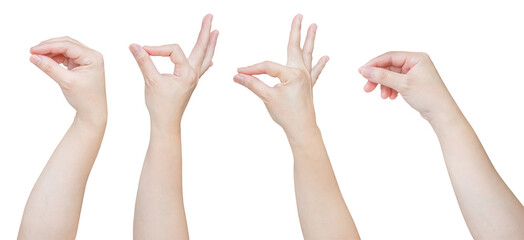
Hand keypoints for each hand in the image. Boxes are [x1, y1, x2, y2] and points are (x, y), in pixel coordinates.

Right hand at [30, 37, 106, 125]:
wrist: (92, 111)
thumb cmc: (85, 98)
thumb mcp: (66, 82)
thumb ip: (50, 68)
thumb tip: (33, 57)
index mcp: (93, 57)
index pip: (68, 45)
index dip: (49, 46)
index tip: (33, 50)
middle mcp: (92, 55)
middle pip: (67, 44)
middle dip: (49, 46)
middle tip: (33, 52)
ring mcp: (87, 59)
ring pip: (65, 49)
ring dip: (51, 51)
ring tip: (38, 58)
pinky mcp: (81, 64)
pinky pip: (66, 56)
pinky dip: (55, 57)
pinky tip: (46, 61)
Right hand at [130, 14, 218, 129]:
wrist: (166, 123)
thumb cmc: (160, 105)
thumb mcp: (150, 81)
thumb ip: (144, 61)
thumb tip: (134, 45)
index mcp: (187, 73)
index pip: (173, 50)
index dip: (157, 49)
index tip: (143, 52)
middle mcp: (194, 74)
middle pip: (202, 48)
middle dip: (205, 31)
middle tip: (210, 16)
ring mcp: (194, 79)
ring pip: (204, 57)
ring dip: (210, 44)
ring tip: (216, 32)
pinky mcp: (190, 83)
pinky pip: (201, 69)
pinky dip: (206, 61)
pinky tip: (211, 61)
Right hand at [234, 14, 328, 135]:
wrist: (302, 129)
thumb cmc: (287, 115)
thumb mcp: (267, 98)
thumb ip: (253, 84)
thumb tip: (237, 75)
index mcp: (292, 74)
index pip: (268, 66)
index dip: (252, 69)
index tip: (240, 72)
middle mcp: (301, 72)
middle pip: (296, 47)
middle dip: (297, 31)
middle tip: (300, 16)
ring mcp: (307, 78)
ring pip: (307, 55)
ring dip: (310, 40)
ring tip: (314, 26)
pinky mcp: (308, 86)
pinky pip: (315, 71)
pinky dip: (320, 64)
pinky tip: (326, 57)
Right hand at [358, 52, 458, 122]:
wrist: (442, 114)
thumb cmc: (428, 96)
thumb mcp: (402, 84)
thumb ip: (382, 76)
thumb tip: (364, 70)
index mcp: (416, 57)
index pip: (389, 56)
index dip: (374, 64)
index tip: (361, 73)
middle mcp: (416, 63)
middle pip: (389, 66)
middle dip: (378, 78)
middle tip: (367, 88)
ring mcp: (415, 73)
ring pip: (391, 75)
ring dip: (384, 85)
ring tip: (383, 96)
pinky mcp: (414, 83)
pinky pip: (396, 82)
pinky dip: (391, 89)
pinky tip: (391, 97)